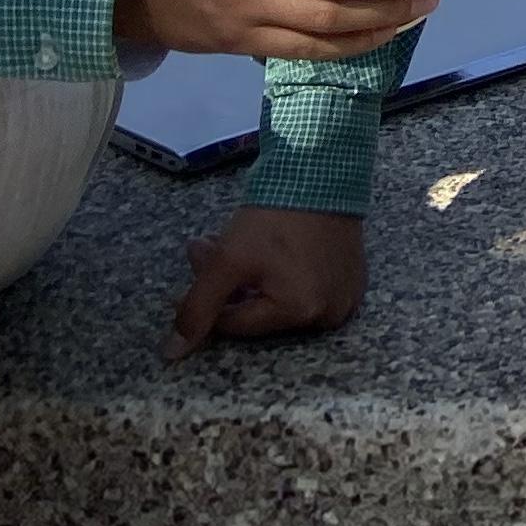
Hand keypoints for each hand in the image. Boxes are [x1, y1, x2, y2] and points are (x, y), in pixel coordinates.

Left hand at [164, 207, 367, 358]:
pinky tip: (270, 249)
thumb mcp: (228, 260)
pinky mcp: (353, 278)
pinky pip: (308, 288)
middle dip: (229, 284)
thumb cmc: (276, 216)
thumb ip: (198, 307)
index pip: (235, 323)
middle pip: (260, 311)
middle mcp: (329, 314)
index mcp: (300, 313)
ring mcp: (346, 296)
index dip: (208, 296)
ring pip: (281, 300)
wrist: (322, 171)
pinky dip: (284, 274)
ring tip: (235, 245)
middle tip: (209, 247)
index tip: (198, 263)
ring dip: (252, 279)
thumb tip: (172, 354)